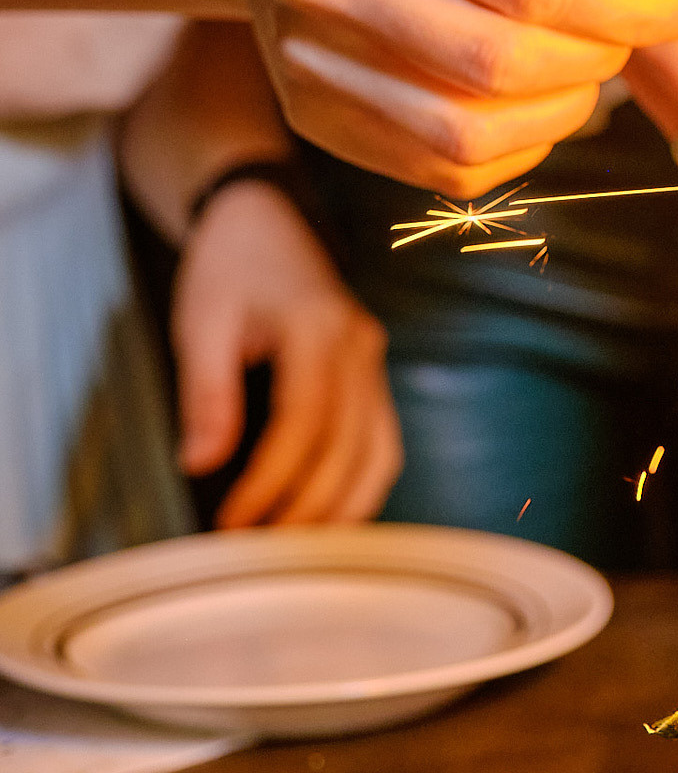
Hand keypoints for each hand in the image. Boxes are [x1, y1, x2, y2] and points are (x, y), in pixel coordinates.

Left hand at [173, 179, 401, 525]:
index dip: (272, 481)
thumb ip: (207, 393)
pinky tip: (328, 516)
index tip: (233, 524)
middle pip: (349, 447)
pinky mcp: (373, 374)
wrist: (267, 219)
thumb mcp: (202, 321)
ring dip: (343, 507)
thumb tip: (201, 465)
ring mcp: (374, 361)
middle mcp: (360, 347)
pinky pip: (382, 441)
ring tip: (295, 549)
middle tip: (259, 553)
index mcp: (319, 329)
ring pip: (378, 451)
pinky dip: (360, 485)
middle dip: (306, 508)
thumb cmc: (229, 267)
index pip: (304, 424)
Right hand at [229, 0, 677, 196]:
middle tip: (632, 26)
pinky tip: (532, 91)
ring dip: (564, 107)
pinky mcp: (316, 118)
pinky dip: (519, 141)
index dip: (633, 6)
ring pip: (472, 132)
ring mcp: (309, 61)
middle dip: (601, 54)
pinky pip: (446, 167)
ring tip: (583, 57)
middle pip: (501, 62)